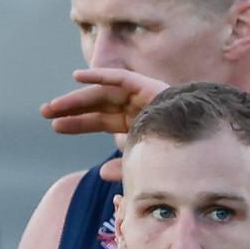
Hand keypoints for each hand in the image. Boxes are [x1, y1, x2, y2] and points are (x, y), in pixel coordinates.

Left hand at [40, 68, 168, 180]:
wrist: (204, 147)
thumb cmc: (179, 160)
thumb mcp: (145, 166)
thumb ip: (123, 169)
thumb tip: (98, 173)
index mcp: (136, 124)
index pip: (102, 121)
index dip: (78, 123)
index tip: (56, 127)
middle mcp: (137, 108)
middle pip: (98, 106)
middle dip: (72, 109)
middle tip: (45, 113)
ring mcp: (143, 96)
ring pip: (103, 94)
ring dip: (78, 97)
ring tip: (53, 105)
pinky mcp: (149, 86)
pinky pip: (120, 78)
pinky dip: (99, 76)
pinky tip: (77, 77)